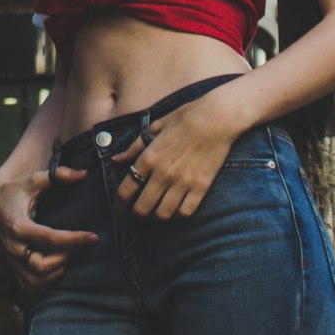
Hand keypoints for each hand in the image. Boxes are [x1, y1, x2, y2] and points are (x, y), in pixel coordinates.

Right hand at [0, 165, 96, 290]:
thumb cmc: (16, 190)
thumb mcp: (34, 179)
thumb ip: (58, 175)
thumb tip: (84, 174)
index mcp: (19, 226)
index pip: (50, 239)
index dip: (74, 239)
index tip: (93, 237)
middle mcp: (13, 247)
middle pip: (41, 266)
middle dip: (63, 259)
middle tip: (74, 246)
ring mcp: (11, 259)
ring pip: (35, 281)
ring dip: (55, 273)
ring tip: (66, 256)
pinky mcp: (12, 267)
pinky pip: (28, 286)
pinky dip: (44, 283)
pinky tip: (56, 269)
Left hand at [112, 86, 242, 221]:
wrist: (218, 117)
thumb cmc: (185, 117)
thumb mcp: (155, 126)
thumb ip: (135, 146)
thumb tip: (116, 160)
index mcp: (149, 157)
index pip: (125, 191)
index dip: (118, 206)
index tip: (118, 212)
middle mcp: (163, 173)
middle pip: (141, 208)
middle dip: (135, 215)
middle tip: (136, 215)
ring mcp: (183, 182)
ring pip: (162, 214)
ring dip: (156, 217)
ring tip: (156, 212)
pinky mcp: (201, 187)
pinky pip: (185, 212)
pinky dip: (178, 216)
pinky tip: (176, 210)